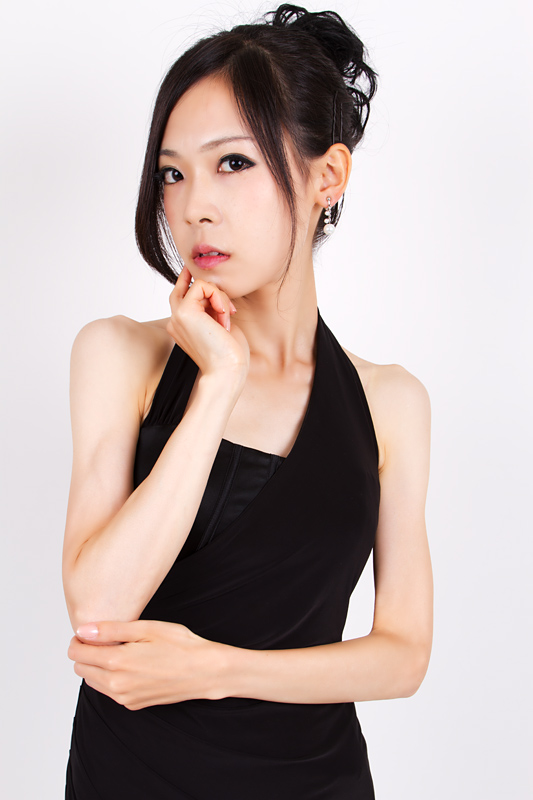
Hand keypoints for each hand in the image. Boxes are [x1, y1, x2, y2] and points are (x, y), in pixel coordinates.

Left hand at [68, 619, 229, 709]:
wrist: (205, 672)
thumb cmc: (180, 646)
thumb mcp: (147, 628)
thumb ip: (111, 630)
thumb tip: (83, 630)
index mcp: (117, 663)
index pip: (77, 654)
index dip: (78, 639)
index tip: (89, 632)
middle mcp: (117, 685)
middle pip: (80, 669)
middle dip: (86, 653)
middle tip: (105, 639)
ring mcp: (125, 698)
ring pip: (93, 682)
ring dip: (97, 667)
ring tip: (120, 651)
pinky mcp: (133, 705)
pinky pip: (110, 691)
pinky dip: (111, 678)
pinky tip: (131, 665)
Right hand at [166, 266, 249, 379]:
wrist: (227, 371)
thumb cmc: (229, 355)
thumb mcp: (221, 326)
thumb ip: (214, 309)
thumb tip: (215, 291)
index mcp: (182, 328)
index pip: (180, 297)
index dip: (189, 282)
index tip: (199, 273)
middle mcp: (175, 322)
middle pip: (183, 288)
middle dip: (206, 286)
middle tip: (226, 307)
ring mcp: (177, 316)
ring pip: (197, 285)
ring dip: (219, 297)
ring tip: (226, 320)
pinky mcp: (185, 312)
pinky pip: (201, 285)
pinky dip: (218, 296)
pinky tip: (224, 315)